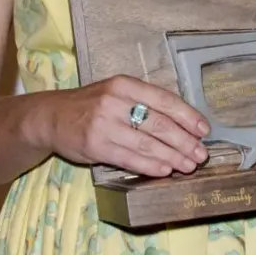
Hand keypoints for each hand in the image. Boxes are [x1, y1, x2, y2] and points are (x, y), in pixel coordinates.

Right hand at [34, 75, 209, 177]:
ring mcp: (104, 124)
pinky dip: (150, 166)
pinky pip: (130, 158)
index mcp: (125, 84)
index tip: (204, 129)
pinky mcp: (95, 146)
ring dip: (172, 157)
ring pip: (147, 143)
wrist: (52, 116)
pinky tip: (165, 170)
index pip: (164, 99)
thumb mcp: (116, 93)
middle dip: (184, 141)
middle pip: (158, 123)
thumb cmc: (91, 105)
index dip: (187, 115)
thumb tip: (181, 123)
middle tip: (201, 154)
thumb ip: (143, 103)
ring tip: (189, 165)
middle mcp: (115, 101)